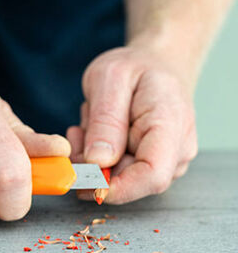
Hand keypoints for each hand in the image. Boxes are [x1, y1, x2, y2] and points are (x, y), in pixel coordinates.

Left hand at [67, 45, 197, 203]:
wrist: (156, 65)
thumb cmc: (136, 67)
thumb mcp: (110, 78)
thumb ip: (105, 120)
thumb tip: (98, 161)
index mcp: (170, 125)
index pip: (152, 176)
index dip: (116, 187)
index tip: (84, 177)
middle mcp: (176, 151)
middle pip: (131, 182)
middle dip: (94, 167)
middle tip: (76, 134)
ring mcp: (167, 162)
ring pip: (119, 180)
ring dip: (93, 161)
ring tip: (89, 125)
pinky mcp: (152, 166)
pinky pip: (117, 175)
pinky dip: (98, 160)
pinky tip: (95, 134)